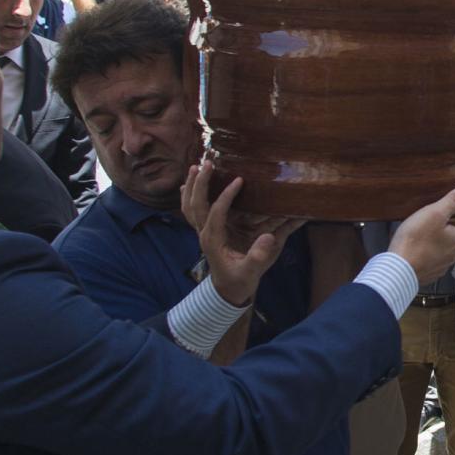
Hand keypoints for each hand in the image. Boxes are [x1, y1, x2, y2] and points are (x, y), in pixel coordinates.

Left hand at [182, 164, 298, 307]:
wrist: (229, 291)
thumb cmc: (240, 281)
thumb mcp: (251, 272)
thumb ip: (258, 257)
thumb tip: (268, 237)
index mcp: (214, 240)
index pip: (216, 212)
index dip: (226, 195)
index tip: (239, 180)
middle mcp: (205, 233)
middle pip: (196, 204)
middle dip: (200, 183)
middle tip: (207, 163)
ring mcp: (203, 231)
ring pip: (190, 206)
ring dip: (191, 186)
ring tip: (194, 167)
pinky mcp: (207, 231)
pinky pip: (192, 212)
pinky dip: (188, 197)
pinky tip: (187, 184)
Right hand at [390, 184, 454, 281]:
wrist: (398, 269)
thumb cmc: (417, 240)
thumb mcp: (434, 214)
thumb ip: (452, 202)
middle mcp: (452, 257)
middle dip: (453, 236)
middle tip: (442, 224)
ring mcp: (439, 268)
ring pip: (444, 255)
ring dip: (439, 247)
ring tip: (426, 236)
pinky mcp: (425, 275)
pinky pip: (430, 264)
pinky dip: (426, 257)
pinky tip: (416, 250)